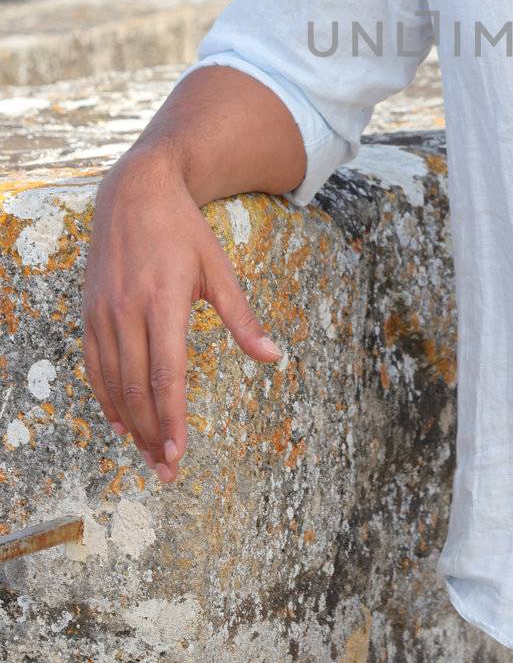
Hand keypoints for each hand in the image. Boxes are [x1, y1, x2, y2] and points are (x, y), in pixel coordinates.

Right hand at [82, 147, 282, 482]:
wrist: (135, 191)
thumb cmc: (184, 230)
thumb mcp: (219, 268)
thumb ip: (242, 318)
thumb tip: (274, 357)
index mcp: (165, 301)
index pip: (167, 375)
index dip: (171, 419)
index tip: (177, 455)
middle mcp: (128, 311)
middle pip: (137, 388)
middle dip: (151, 434)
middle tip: (165, 470)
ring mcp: (104, 312)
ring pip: (113, 382)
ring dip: (129, 424)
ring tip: (147, 455)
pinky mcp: (90, 312)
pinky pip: (94, 365)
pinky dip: (106, 398)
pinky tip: (119, 422)